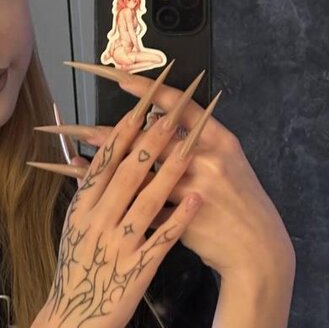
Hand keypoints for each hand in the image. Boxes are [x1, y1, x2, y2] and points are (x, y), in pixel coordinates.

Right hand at [28, 63, 209, 327]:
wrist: (70, 322)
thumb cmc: (75, 272)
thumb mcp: (73, 229)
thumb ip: (85, 196)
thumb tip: (89, 159)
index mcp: (82, 208)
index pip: (105, 159)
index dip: (126, 128)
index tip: (143, 101)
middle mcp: (98, 220)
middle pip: (128, 170)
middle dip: (153, 138)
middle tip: (173, 111)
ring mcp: (118, 243)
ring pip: (147, 199)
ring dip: (171, 169)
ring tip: (192, 145)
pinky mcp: (136, 268)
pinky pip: (160, 237)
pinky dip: (178, 216)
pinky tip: (195, 198)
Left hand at [35, 63, 294, 279]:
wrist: (259, 251)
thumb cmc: (239, 201)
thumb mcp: (227, 162)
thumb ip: (195, 140)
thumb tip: (153, 119)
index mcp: (220, 140)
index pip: (180, 106)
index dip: (149, 91)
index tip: (116, 77)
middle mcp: (207, 160)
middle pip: (149, 138)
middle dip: (109, 131)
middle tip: (73, 123)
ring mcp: (193, 191)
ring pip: (138, 172)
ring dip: (101, 160)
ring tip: (69, 149)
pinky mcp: (179, 221)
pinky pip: (135, 203)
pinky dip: (111, 195)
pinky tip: (82, 182)